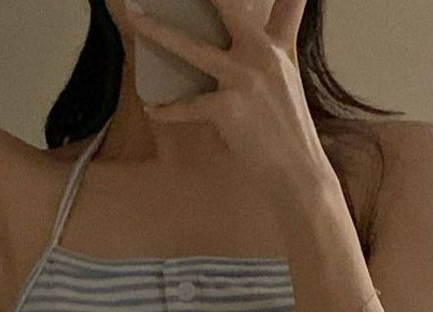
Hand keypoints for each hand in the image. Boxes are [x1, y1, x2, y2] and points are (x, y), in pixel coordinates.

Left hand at [124, 0, 334, 209]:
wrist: (297, 172)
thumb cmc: (288, 132)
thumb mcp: (288, 79)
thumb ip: (277, 46)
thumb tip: (257, 35)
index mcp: (277, 48)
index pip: (285, 4)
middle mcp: (263, 55)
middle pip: (228, 7)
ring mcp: (245, 80)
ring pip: (192, 49)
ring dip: (159, 32)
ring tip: (135, 18)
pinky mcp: (229, 108)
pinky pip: (188, 105)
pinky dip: (168, 110)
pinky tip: (153, 108)